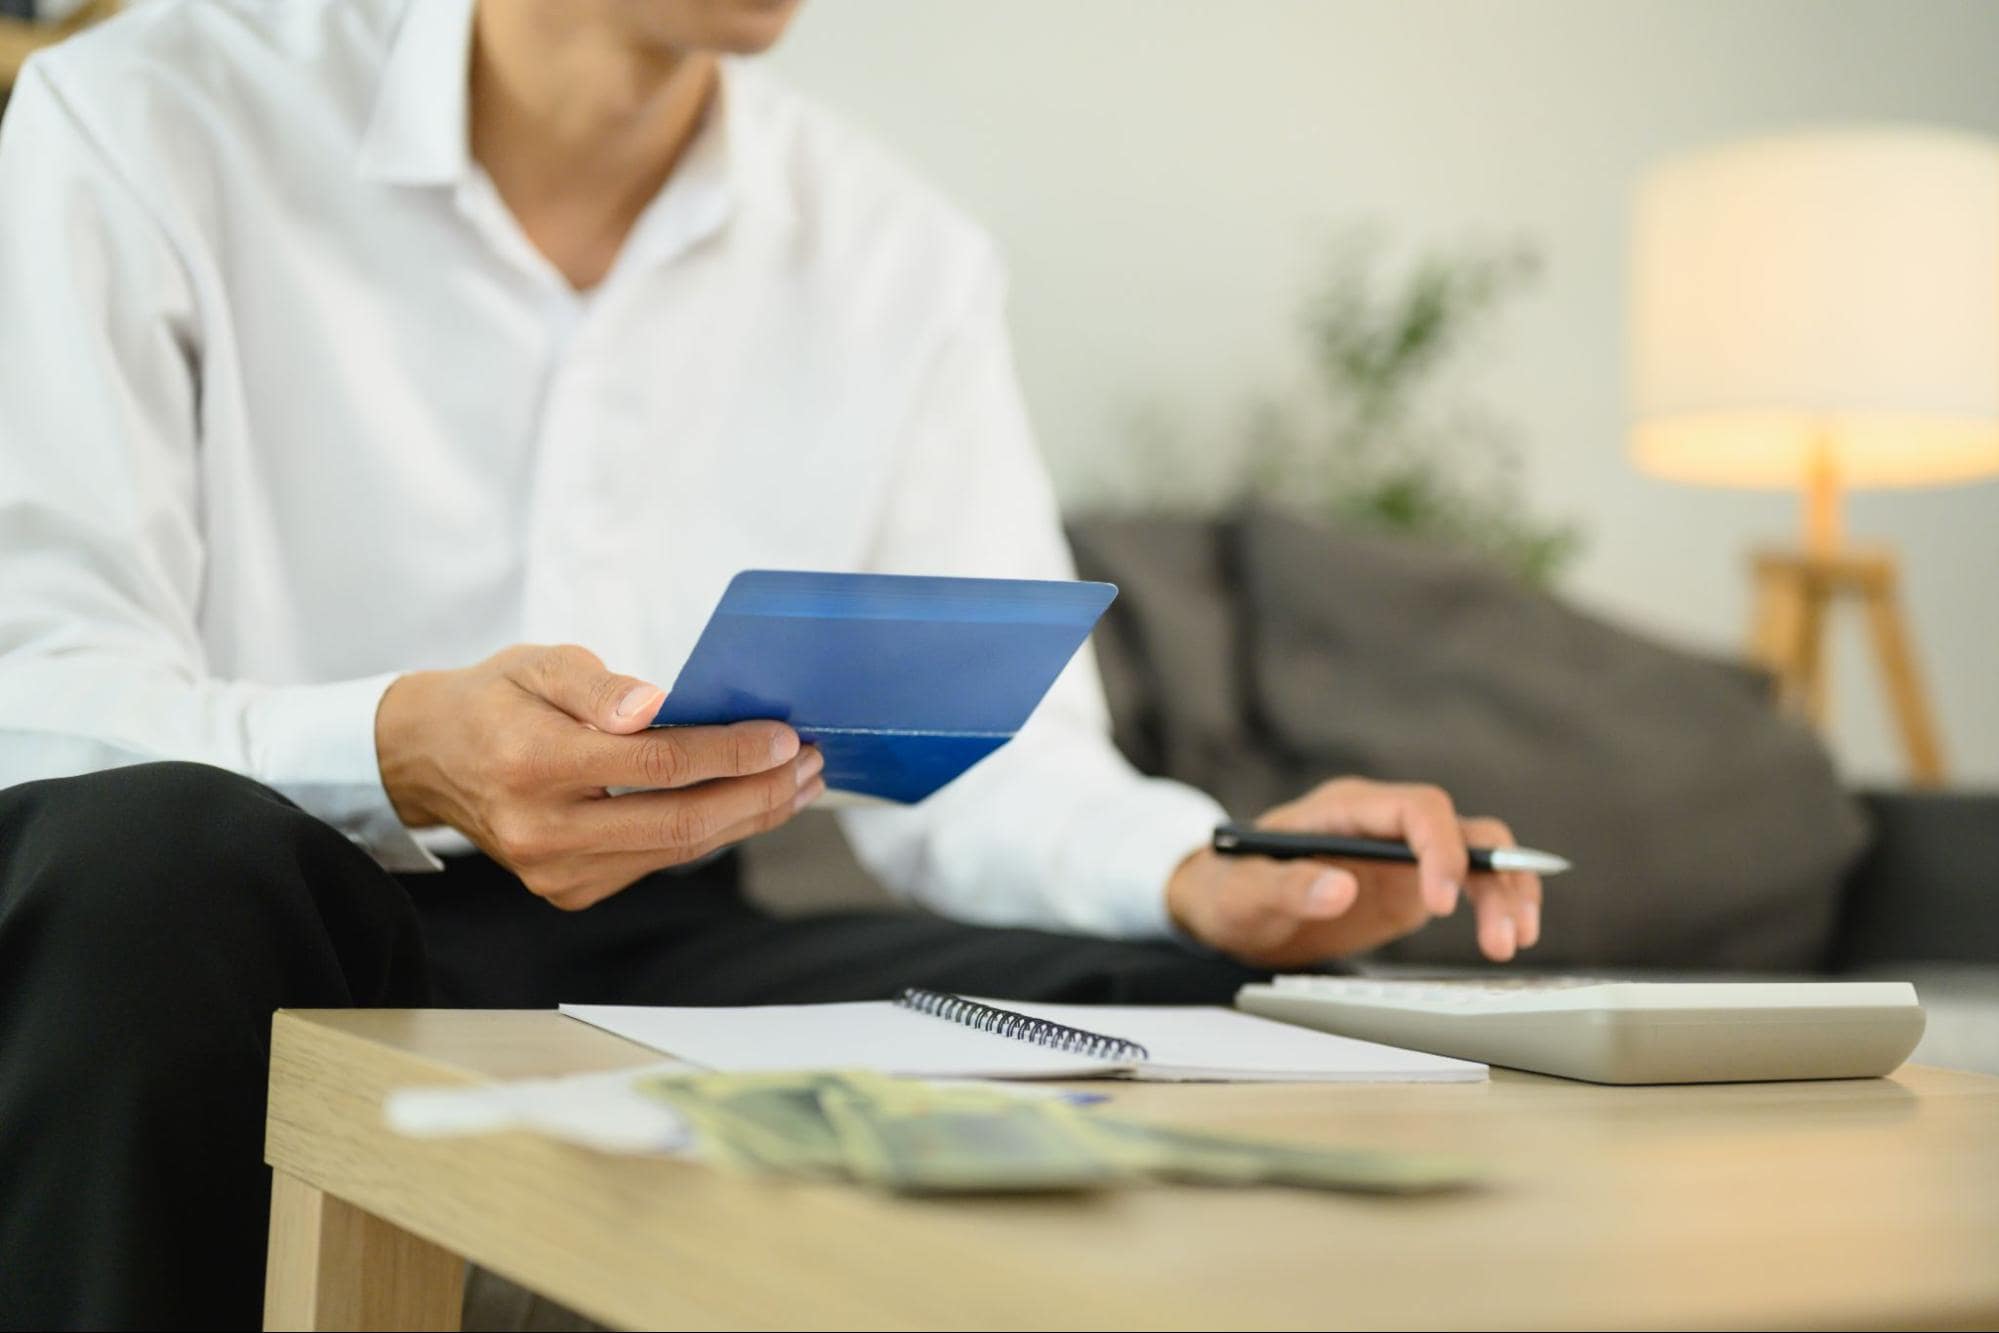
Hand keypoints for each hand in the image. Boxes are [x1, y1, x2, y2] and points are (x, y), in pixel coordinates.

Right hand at [374, 643, 822, 909]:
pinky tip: (747, 804)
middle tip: (810, 763)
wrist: (433, 758)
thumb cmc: (496, 700)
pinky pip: (658, 861)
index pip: (657, 764)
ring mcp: (555, 872)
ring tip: (796, 782)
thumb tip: (655, 706)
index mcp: (532, 764)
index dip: (731, 753)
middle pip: (680, 824)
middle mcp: (542, 830)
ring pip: (677, 851)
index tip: (783, 736)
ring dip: (748, 817)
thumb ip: (597, 687)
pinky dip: (711, 834)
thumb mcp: (538, 664)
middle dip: (759, 794)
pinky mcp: (569, 891)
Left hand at [1165, 778, 1541, 968]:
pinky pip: (1471, 883)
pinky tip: (1507, 936)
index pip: (1416, 808)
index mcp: (1345, 809)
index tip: (1439, 904)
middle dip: (1493, 877)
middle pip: (1461, 830)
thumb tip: (1338, 888)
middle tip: (1502, 938)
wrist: (1229, 908)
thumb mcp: (1243, 893)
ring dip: (1506, 892)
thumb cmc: (1230, 890)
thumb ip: (1285, 887)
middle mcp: (1384, 822)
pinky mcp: (1413, 884)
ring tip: (1512, 942)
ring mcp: (1404, 852)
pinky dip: (1496, 904)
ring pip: (1478, 855)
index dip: (1438, 850)